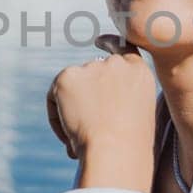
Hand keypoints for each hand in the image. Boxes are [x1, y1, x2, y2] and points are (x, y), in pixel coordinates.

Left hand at [46, 34, 157, 191]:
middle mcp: (116, 64)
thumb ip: (119, 102)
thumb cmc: (129, 150)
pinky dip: (56, 119)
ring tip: (81, 141)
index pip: (123, 48)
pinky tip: (69, 136)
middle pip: (90, 73)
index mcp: (139, 72)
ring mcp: (91, 67)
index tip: (100, 42)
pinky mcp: (68, 76)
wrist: (115, 151)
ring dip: (71, 112)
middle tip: (86, 130)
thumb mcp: (135, 121)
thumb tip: (90, 107)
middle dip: (84, 97)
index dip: (110, 44)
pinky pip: (53, 97)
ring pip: (71, 89)